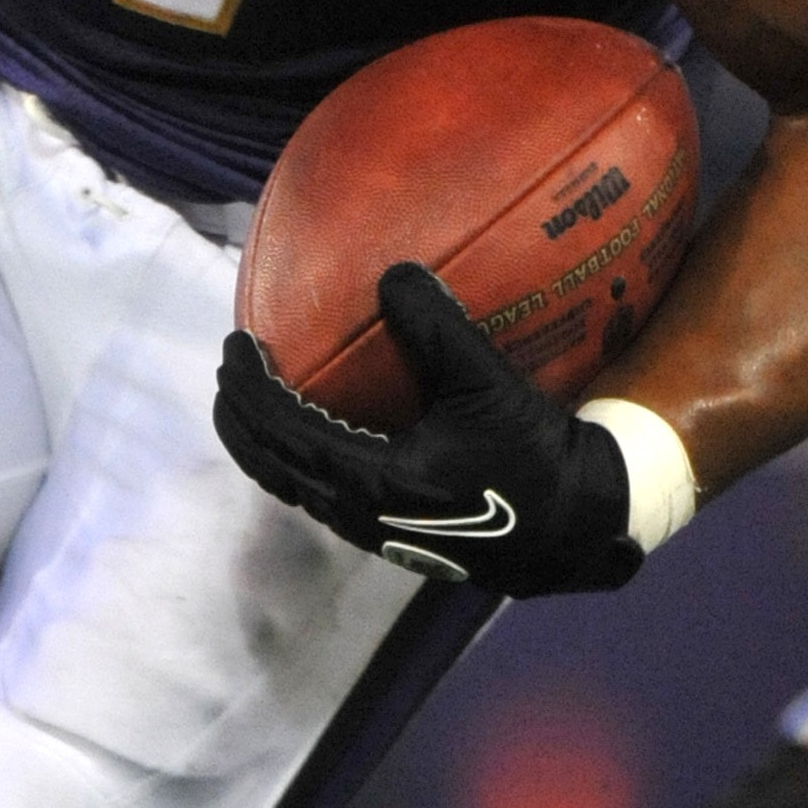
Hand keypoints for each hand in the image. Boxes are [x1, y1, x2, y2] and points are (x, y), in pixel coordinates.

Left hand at [214, 262, 642, 596]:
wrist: (575, 527)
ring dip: (265, 440)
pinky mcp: (390, 533)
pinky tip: (311, 430)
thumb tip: (393, 273)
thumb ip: (437, 328)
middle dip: (241, 417)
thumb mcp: (487, 385)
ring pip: (291, 485)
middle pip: (270, 466)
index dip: (249, 389)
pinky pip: (318, 492)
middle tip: (232, 367)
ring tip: (257, 396)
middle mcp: (358, 513)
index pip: (281, 433)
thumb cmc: (534, 459)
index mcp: (371, 481)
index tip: (235, 345)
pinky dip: (296, 457)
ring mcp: (371, 531)